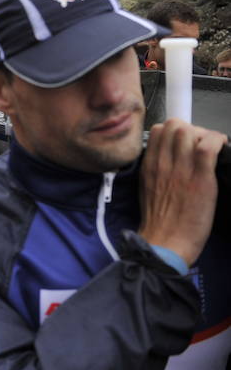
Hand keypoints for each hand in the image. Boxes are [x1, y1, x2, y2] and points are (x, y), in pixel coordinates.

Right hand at [139, 118, 226, 265]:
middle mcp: (162, 163)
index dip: (175, 132)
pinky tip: (221, 150)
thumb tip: (170, 159)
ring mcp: (181, 169)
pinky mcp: (201, 178)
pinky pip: (209, 146)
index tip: (186, 143)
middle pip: (175, 125)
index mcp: (150, 166)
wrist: (165, 243)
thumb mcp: (148, 191)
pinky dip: (218, 142)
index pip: (158, 131)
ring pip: (190, 130)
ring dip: (205, 136)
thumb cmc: (159, 223)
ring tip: (211, 151)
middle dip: (192, 130)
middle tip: (201, 146)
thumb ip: (156, 171)